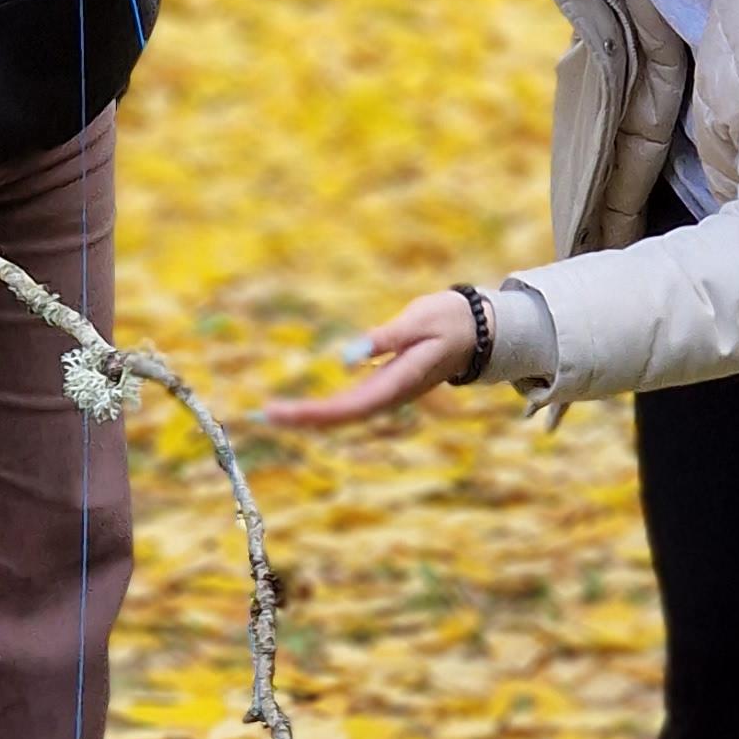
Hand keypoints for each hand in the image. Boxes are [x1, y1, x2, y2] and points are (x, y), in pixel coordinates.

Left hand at [263, 287, 478, 428]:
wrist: (478, 331)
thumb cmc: (449, 321)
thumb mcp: (419, 321)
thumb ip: (386, 338)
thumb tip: (348, 355)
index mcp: (398, 383)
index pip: (349, 406)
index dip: (314, 412)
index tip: (281, 410)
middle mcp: (390, 396)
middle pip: (340, 416)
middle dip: (300, 418)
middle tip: (260, 415)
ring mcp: (387, 395)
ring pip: (342, 414)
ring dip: (307, 417)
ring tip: (269, 415)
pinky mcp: (383, 388)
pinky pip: (347, 405)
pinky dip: (320, 408)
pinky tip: (298, 409)